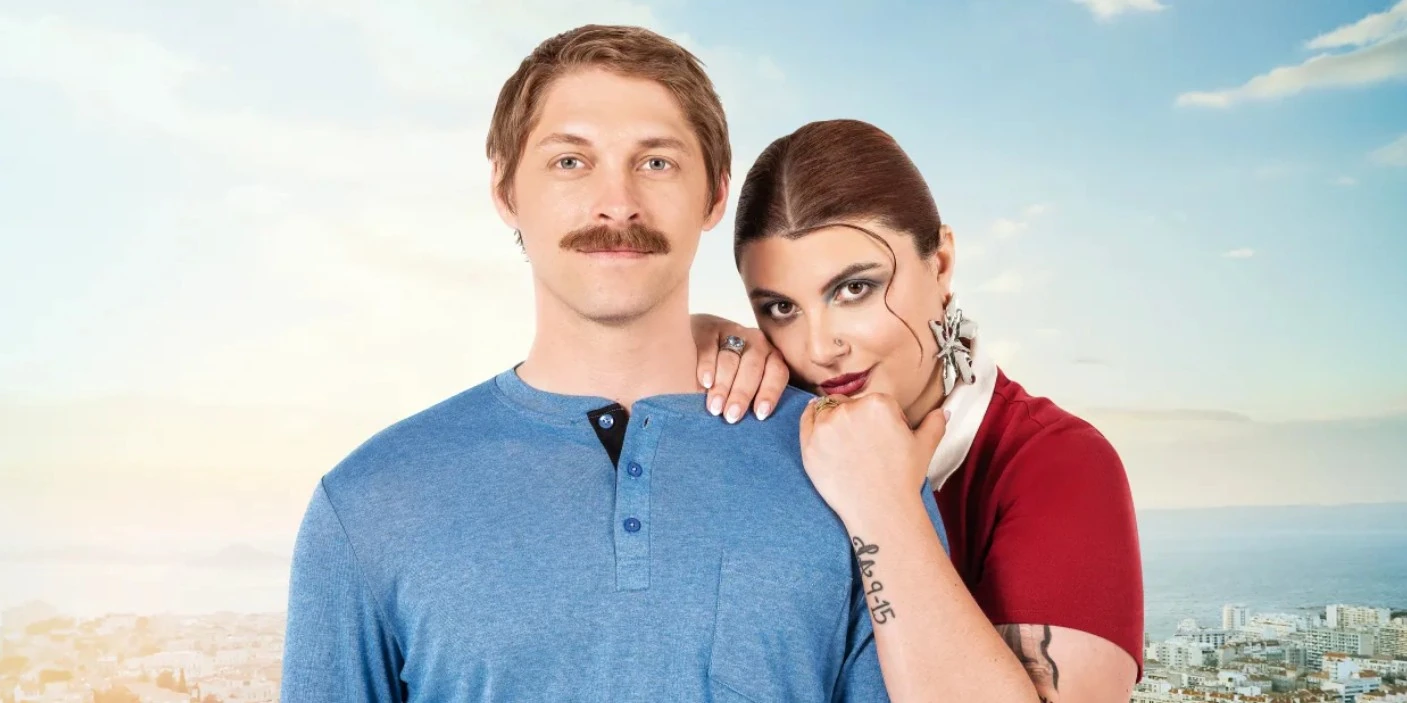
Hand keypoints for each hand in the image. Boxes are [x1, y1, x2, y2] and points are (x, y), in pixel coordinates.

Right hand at [690, 313, 790, 421]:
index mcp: (771, 356)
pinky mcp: (707, 328)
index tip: (760, 415)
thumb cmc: (729, 372)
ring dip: (723, 386)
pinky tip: (705, 382)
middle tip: (731, 416)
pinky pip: (709, 347)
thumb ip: (755, 397)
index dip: (769, 394)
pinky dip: (707, 366)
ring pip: (730, 359)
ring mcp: (731, 331)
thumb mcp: (748, 380)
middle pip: (752, 367)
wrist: (699, 337)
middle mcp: (755, 341)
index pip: (777, 373)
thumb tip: (755, 424)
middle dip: (742, 394)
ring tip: (715, 408)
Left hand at [799, 393, 947, 525]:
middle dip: (853, 418)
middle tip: (861, 445)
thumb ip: (934, 424)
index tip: (879, 437)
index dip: (876, 419)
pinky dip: (811, 423)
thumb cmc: (902, 480)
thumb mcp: (925, 448)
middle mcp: (850, 409)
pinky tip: (821, 434)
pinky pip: (806, 422)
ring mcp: (827, 426)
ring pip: (825, 411)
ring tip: (844, 446)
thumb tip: (942, 412)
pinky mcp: (810, 444)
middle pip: (846, 404)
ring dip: (832, 421)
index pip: (871, 402)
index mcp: (878, 403)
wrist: (880, 510)